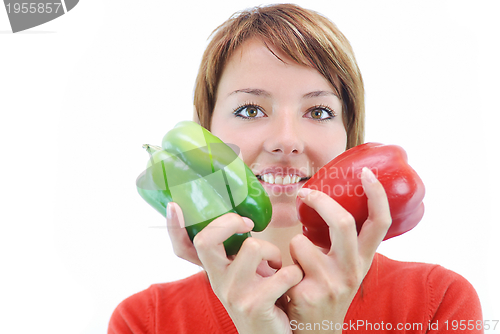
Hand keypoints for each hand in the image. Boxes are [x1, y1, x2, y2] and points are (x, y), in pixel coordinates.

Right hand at [166, 203, 302, 333]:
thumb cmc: (263, 299)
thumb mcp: (244, 274)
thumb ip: (238, 254)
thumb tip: (244, 218)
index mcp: (214, 270)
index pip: (183, 248)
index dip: (174, 227)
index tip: (175, 207)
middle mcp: (217, 281)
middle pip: (207, 239)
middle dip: (230, 222)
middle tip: (249, 226)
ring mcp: (233, 294)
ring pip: (252, 246)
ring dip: (273, 252)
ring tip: (277, 267)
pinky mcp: (254, 305)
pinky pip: (282, 273)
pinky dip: (294, 273)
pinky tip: (291, 283)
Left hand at [286, 167, 391, 332]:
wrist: (317, 333)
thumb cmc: (328, 291)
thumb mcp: (345, 267)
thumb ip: (343, 242)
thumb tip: (326, 200)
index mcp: (364, 259)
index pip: (380, 223)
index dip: (377, 195)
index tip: (367, 173)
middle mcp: (353, 270)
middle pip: (342, 222)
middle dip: (320, 201)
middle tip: (304, 192)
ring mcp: (332, 283)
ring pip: (301, 241)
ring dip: (292, 246)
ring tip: (297, 264)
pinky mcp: (308, 294)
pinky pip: (287, 262)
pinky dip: (282, 265)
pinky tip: (289, 283)